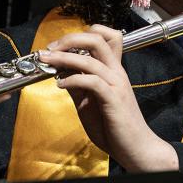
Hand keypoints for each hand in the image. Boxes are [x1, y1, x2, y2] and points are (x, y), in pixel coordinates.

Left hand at [39, 25, 177, 172]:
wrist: (135, 147)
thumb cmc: (114, 127)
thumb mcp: (89, 103)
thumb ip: (78, 86)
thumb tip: (59, 72)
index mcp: (112, 70)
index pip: (104, 37)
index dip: (80, 35)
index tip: (59, 47)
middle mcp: (116, 72)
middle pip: (96, 39)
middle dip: (69, 39)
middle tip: (50, 49)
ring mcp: (116, 84)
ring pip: (90, 59)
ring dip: (63, 58)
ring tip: (48, 63)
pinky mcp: (113, 99)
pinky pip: (92, 82)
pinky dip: (72, 80)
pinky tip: (61, 85)